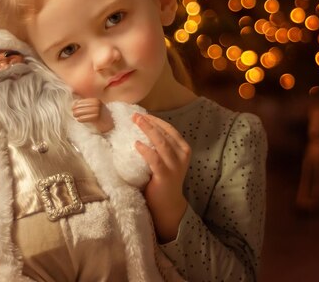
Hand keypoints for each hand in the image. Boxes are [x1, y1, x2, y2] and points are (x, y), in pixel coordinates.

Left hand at [72, 98, 113, 132]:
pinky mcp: (97, 118)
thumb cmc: (100, 114)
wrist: (109, 122)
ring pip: (84, 112)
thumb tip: (75, 102)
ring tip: (75, 116)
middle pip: (83, 106)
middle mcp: (98, 105)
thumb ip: (87, 104)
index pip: (84, 101)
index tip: (73, 107)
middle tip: (73, 112)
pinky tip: (79, 119)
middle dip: (76, 109)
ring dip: (78, 114)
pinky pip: (87, 118)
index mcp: (96, 101)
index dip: (77, 104)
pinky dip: (82, 119)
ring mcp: (98, 111)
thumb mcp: (95, 106)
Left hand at [133, 113, 190, 242]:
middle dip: (149, 122)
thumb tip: (141, 127)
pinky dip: (145, 150)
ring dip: (147, 130)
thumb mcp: (166, 159)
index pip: (169, 129)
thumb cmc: (162, 178)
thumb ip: (159, 146)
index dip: (156, 120)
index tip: (142, 114)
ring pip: (161, 143)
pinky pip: (155, 159)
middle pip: (165, 133)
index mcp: (183, 148)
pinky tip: (137, 144)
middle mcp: (182, 155)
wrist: (168, 204)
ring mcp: (175, 165)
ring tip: (136, 122)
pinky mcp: (165, 175)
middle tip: (135, 115)